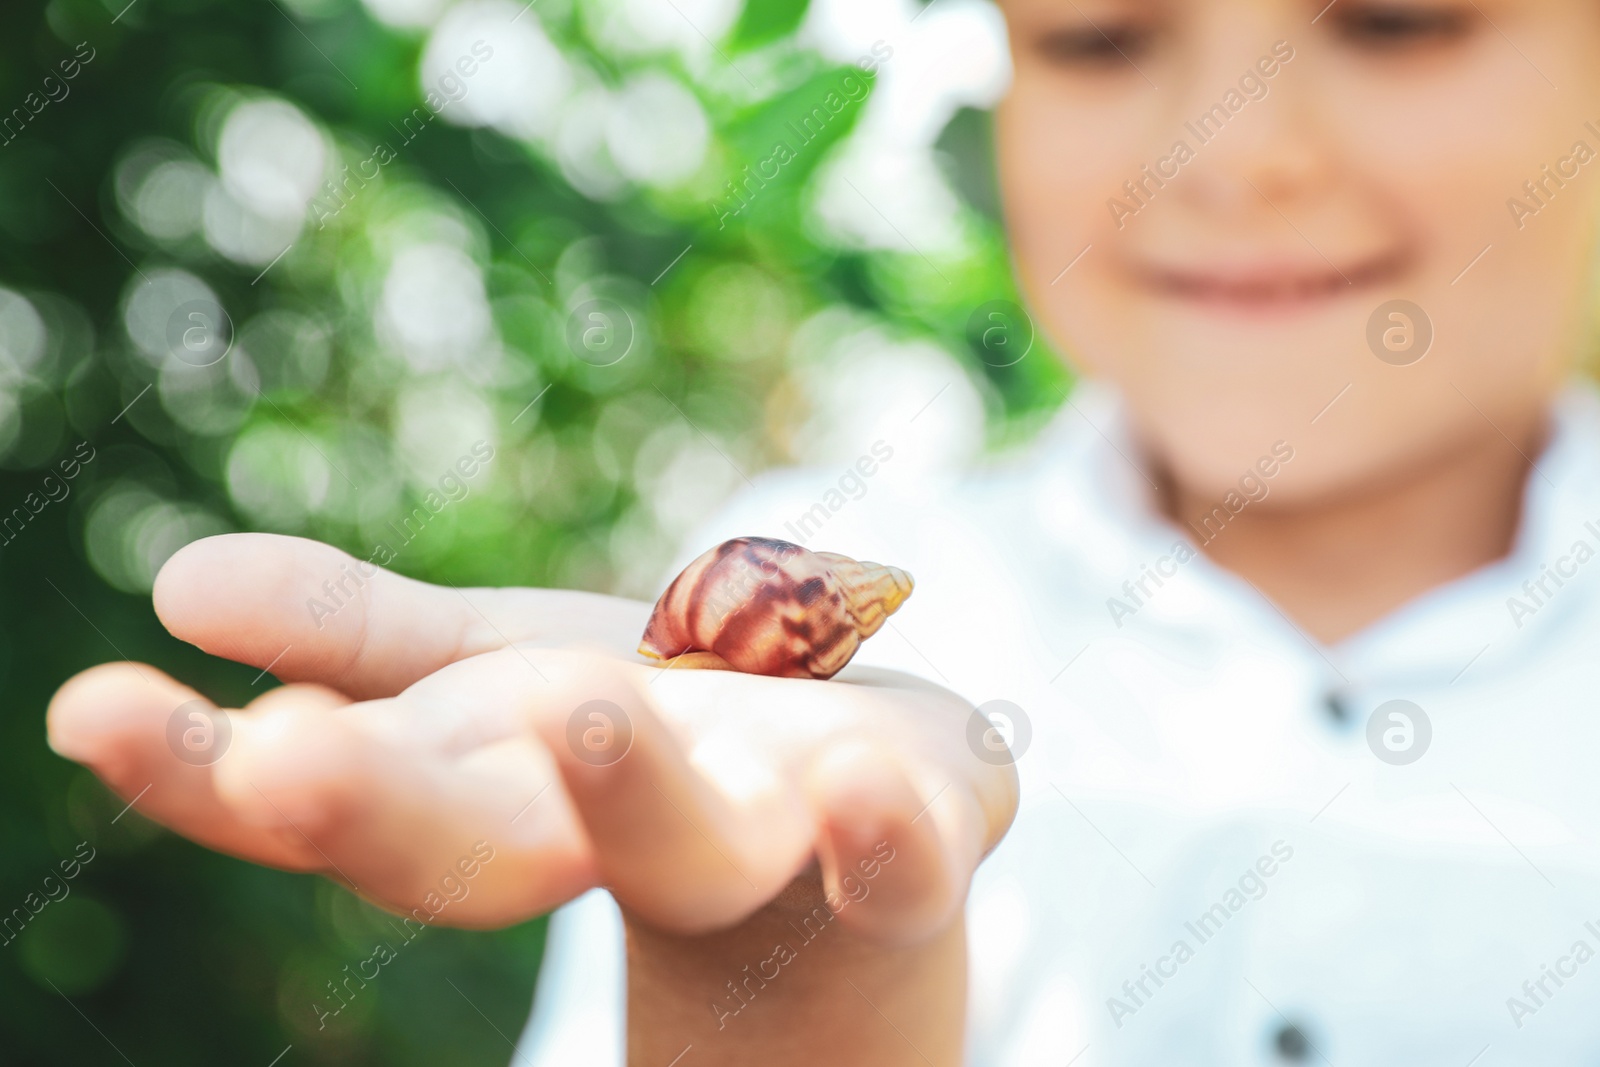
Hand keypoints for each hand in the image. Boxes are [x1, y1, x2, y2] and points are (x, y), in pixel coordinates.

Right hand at [46, 534, 1017, 944]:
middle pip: (476, 847)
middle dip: (377, 806)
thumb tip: (173, 585)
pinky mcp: (894, 842)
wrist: (864, 814)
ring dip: (629, 794)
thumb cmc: (656, 742)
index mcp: (492, 791)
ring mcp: (757, 844)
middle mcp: (603, 834)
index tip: (91, 714)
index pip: (332, 796)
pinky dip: (876, 833)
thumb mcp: (501, 668)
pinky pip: (893, 857)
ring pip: (683, 848)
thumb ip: (357, 635)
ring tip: (583, 712)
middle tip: (279, 757)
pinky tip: (856, 778)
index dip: (206, 771)